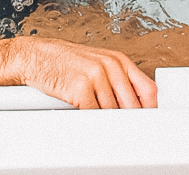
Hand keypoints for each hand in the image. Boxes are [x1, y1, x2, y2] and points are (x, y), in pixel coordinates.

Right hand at [7, 36, 156, 108]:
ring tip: (99, 119)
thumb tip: (135, 106)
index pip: (147, 89)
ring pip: (112, 112)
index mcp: (118, 60)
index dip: (151, 109)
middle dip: (129, 120)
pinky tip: (86, 115)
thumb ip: (118, 81)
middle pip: (132, 105)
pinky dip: (91, 120)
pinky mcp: (81, 88)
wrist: (37, 57)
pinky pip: (94, 114)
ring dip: (107, 120)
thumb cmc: (66, 61)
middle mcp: (110, 65)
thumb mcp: (98, 64)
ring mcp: (96, 76)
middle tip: (128, 130)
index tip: (149, 122)